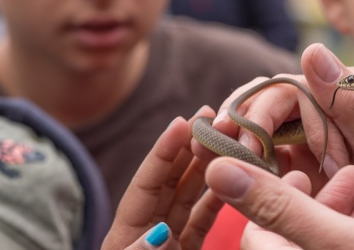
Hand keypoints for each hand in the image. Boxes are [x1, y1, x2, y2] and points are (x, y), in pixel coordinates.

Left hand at [101, 108, 221, 249]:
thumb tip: (161, 230)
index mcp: (124, 236)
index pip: (145, 183)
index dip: (163, 151)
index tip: (182, 122)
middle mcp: (146, 232)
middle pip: (167, 181)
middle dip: (186, 146)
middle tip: (206, 116)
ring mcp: (168, 242)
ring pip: (186, 196)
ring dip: (204, 166)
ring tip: (222, 139)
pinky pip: (201, 221)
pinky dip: (215, 200)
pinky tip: (229, 180)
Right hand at [193, 43, 353, 248]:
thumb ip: (350, 105)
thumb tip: (311, 49)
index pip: (300, 85)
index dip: (265, 111)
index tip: (245, 143)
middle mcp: (345, 97)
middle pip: (283, 101)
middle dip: (251, 124)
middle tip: (219, 148)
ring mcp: (331, 124)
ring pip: (277, 122)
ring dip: (249, 139)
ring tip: (218, 154)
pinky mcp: (322, 148)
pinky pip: (284, 146)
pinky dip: (260, 156)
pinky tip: (238, 165)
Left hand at [205, 157, 353, 249]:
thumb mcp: (332, 236)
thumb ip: (275, 203)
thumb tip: (216, 168)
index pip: (258, 228)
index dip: (279, 192)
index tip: (305, 170)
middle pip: (297, 232)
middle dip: (326, 201)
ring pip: (327, 240)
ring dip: (349, 215)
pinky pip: (347, 249)